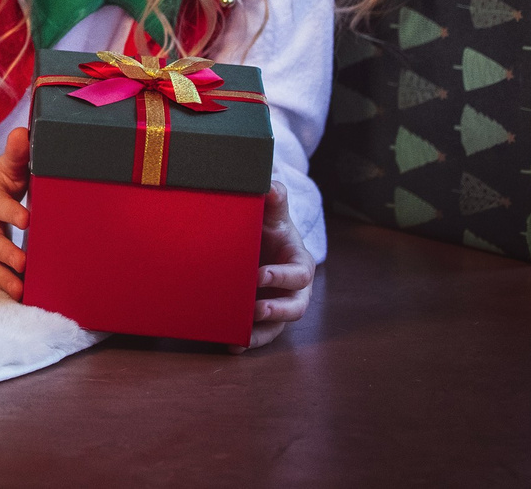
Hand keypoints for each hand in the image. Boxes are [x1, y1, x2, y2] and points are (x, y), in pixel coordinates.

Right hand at [0, 126, 31, 298]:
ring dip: (3, 275)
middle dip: (5, 251)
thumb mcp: (5, 166)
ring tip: (20, 287)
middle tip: (23, 261)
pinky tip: (21, 296)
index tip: (26, 219)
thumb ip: (16, 153)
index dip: (10, 211)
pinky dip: (4, 286)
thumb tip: (24, 132)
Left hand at [237, 183, 313, 350]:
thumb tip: (271, 187)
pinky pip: (259, 332)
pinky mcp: (263, 316)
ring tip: (242, 337)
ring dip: (262, 333)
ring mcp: (279, 304)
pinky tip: (231, 344)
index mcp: (299, 262)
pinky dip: (248, 339)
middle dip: (278, 310)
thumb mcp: (272, 213)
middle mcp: (293, 288)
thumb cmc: (268, 226)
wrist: (260, 240)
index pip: (298, 274)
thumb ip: (274, 200)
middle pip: (295, 306)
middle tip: (257, 309)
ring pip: (277, 326)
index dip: (282, 276)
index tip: (260, 275)